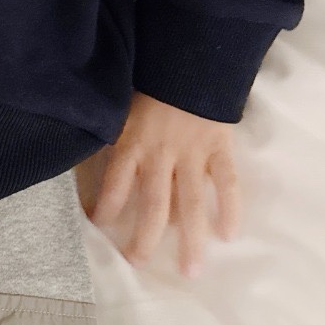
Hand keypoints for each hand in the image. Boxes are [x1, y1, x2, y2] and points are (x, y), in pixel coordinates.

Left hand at [75, 91, 241, 277]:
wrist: (188, 54)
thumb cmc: (149, 78)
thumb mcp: (121, 104)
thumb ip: (112, 130)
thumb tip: (94, 151)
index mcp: (131, 143)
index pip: (113, 184)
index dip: (105, 207)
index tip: (98, 227)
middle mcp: (160, 155)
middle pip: (151, 206)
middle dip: (145, 239)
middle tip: (140, 264)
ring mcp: (192, 153)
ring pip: (189, 203)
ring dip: (191, 238)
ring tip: (192, 269)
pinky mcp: (219, 147)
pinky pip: (226, 182)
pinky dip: (229, 207)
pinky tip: (228, 233)